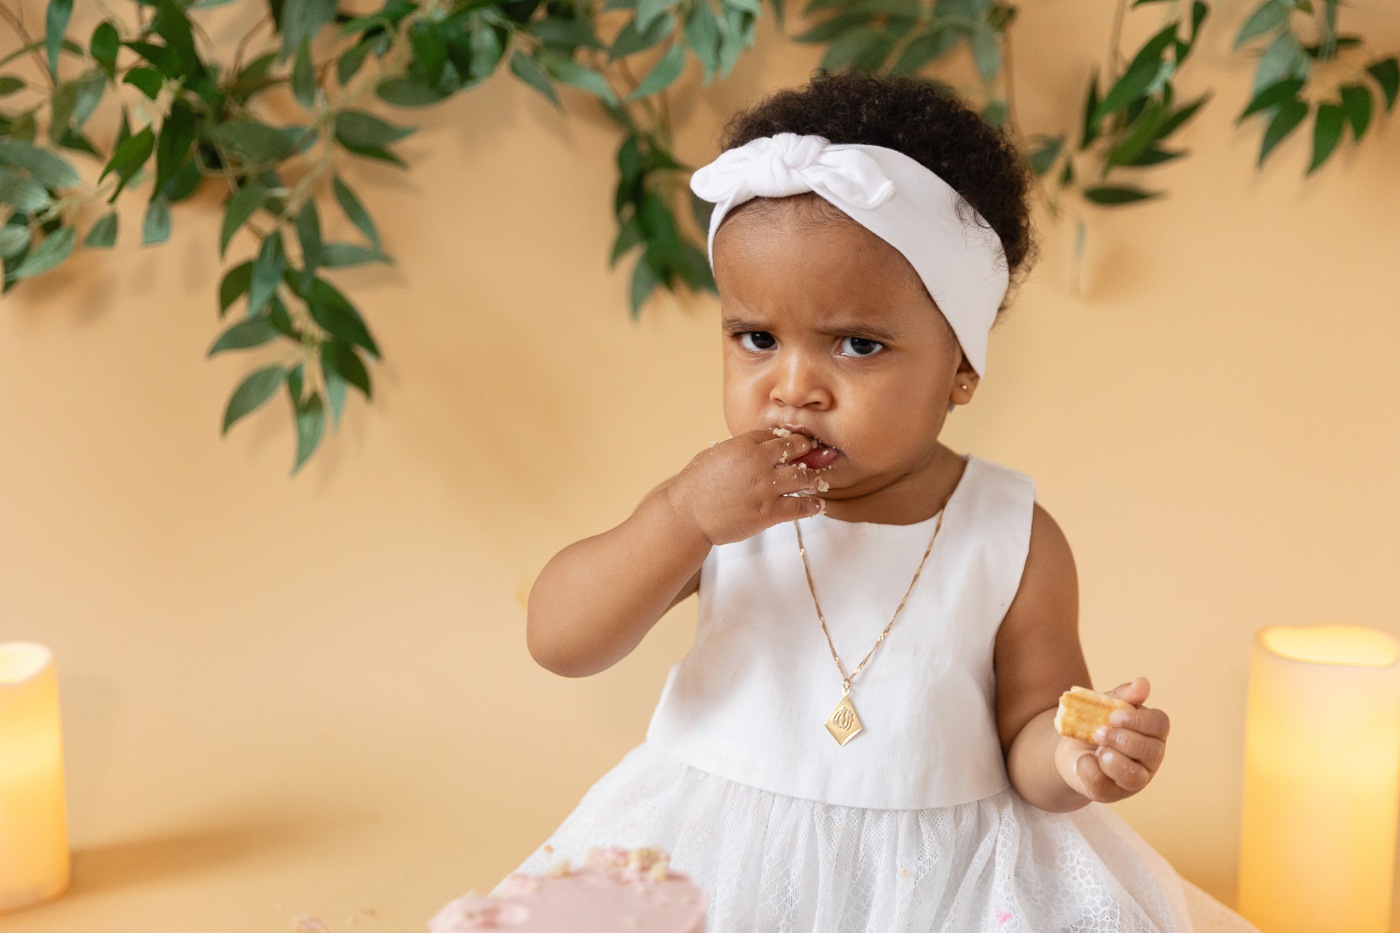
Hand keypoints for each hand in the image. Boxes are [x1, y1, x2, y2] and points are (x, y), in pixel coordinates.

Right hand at [664, 429, 825, 545]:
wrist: (687, 514)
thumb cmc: (696, 484)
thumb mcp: (716, 454)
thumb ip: (741, 448)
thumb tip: (760, 446)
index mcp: (745, 445)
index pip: (776, 436)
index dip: (787, 440)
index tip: (795, 444)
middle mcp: (759, 463)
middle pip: (795, 450)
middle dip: (806, 452)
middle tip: (811, 456)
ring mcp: (766, 489)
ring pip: (803, 477)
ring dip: (811, 478)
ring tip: (814, 481)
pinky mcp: (768, 513)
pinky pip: (800, 507)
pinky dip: (812, 506)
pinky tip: (816, 505)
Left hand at [1057, 677, 1169, 803]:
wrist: (1069, 747)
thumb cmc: (1095, 722)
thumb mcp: (1105, 705)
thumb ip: (1124, 695)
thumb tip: (1143, 683)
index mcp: (1151, 732)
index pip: (1160, 725)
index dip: (1139, 720)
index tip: (1114, 715)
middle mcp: (1149, 758)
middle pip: (1152, 751)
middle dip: (1123, 740)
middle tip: (1099, 732)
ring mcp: (1134, 779)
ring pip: (1136, 776)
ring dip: (1113, 759)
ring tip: (1097, 749)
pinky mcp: (1111, 793)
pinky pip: (1106, 787)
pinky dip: (1091, 771)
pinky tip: (1084, 761)